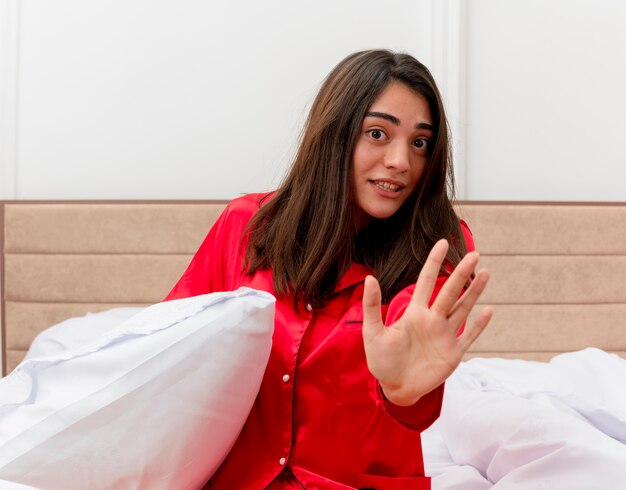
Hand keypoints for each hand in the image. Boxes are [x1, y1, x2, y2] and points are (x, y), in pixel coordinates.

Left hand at [362, 239, 492, 405]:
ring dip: (474, 292)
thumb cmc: (381, 360)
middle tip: (474, 254)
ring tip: (485, 273)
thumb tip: (370, 277)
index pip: (426, 282)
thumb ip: (371, 306)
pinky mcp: (453, 353)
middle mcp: (432, 320)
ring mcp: (445, 335)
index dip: (434, 263)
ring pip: (463, 308)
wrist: (394, 388)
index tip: (442, 243)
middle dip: (461, 273)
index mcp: (414, 312)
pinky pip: (469, 336)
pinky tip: (489, 310)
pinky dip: (479, 324)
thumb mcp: (372, 332)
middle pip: (450, 291)